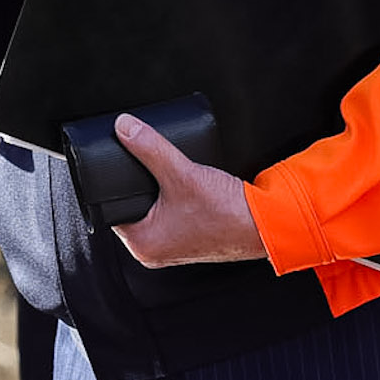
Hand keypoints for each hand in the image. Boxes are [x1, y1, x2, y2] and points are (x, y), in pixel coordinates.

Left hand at [109, 115, 268, 267]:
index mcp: (142, 245)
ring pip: (153, 209)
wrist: (268, 226)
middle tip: (147, 165)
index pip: (111, 208)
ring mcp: (173, 246)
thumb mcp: (182, 174)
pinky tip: (180, 186)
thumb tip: (124, 127)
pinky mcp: (190, 238)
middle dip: (138, 184)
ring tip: (167, 176)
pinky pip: (170, 214)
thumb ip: (150, 148)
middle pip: (131, 206)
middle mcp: (154, 251)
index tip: (119, 161)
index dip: (113, 183)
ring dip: (158, 190)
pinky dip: (173, 198)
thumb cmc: (228, 214)